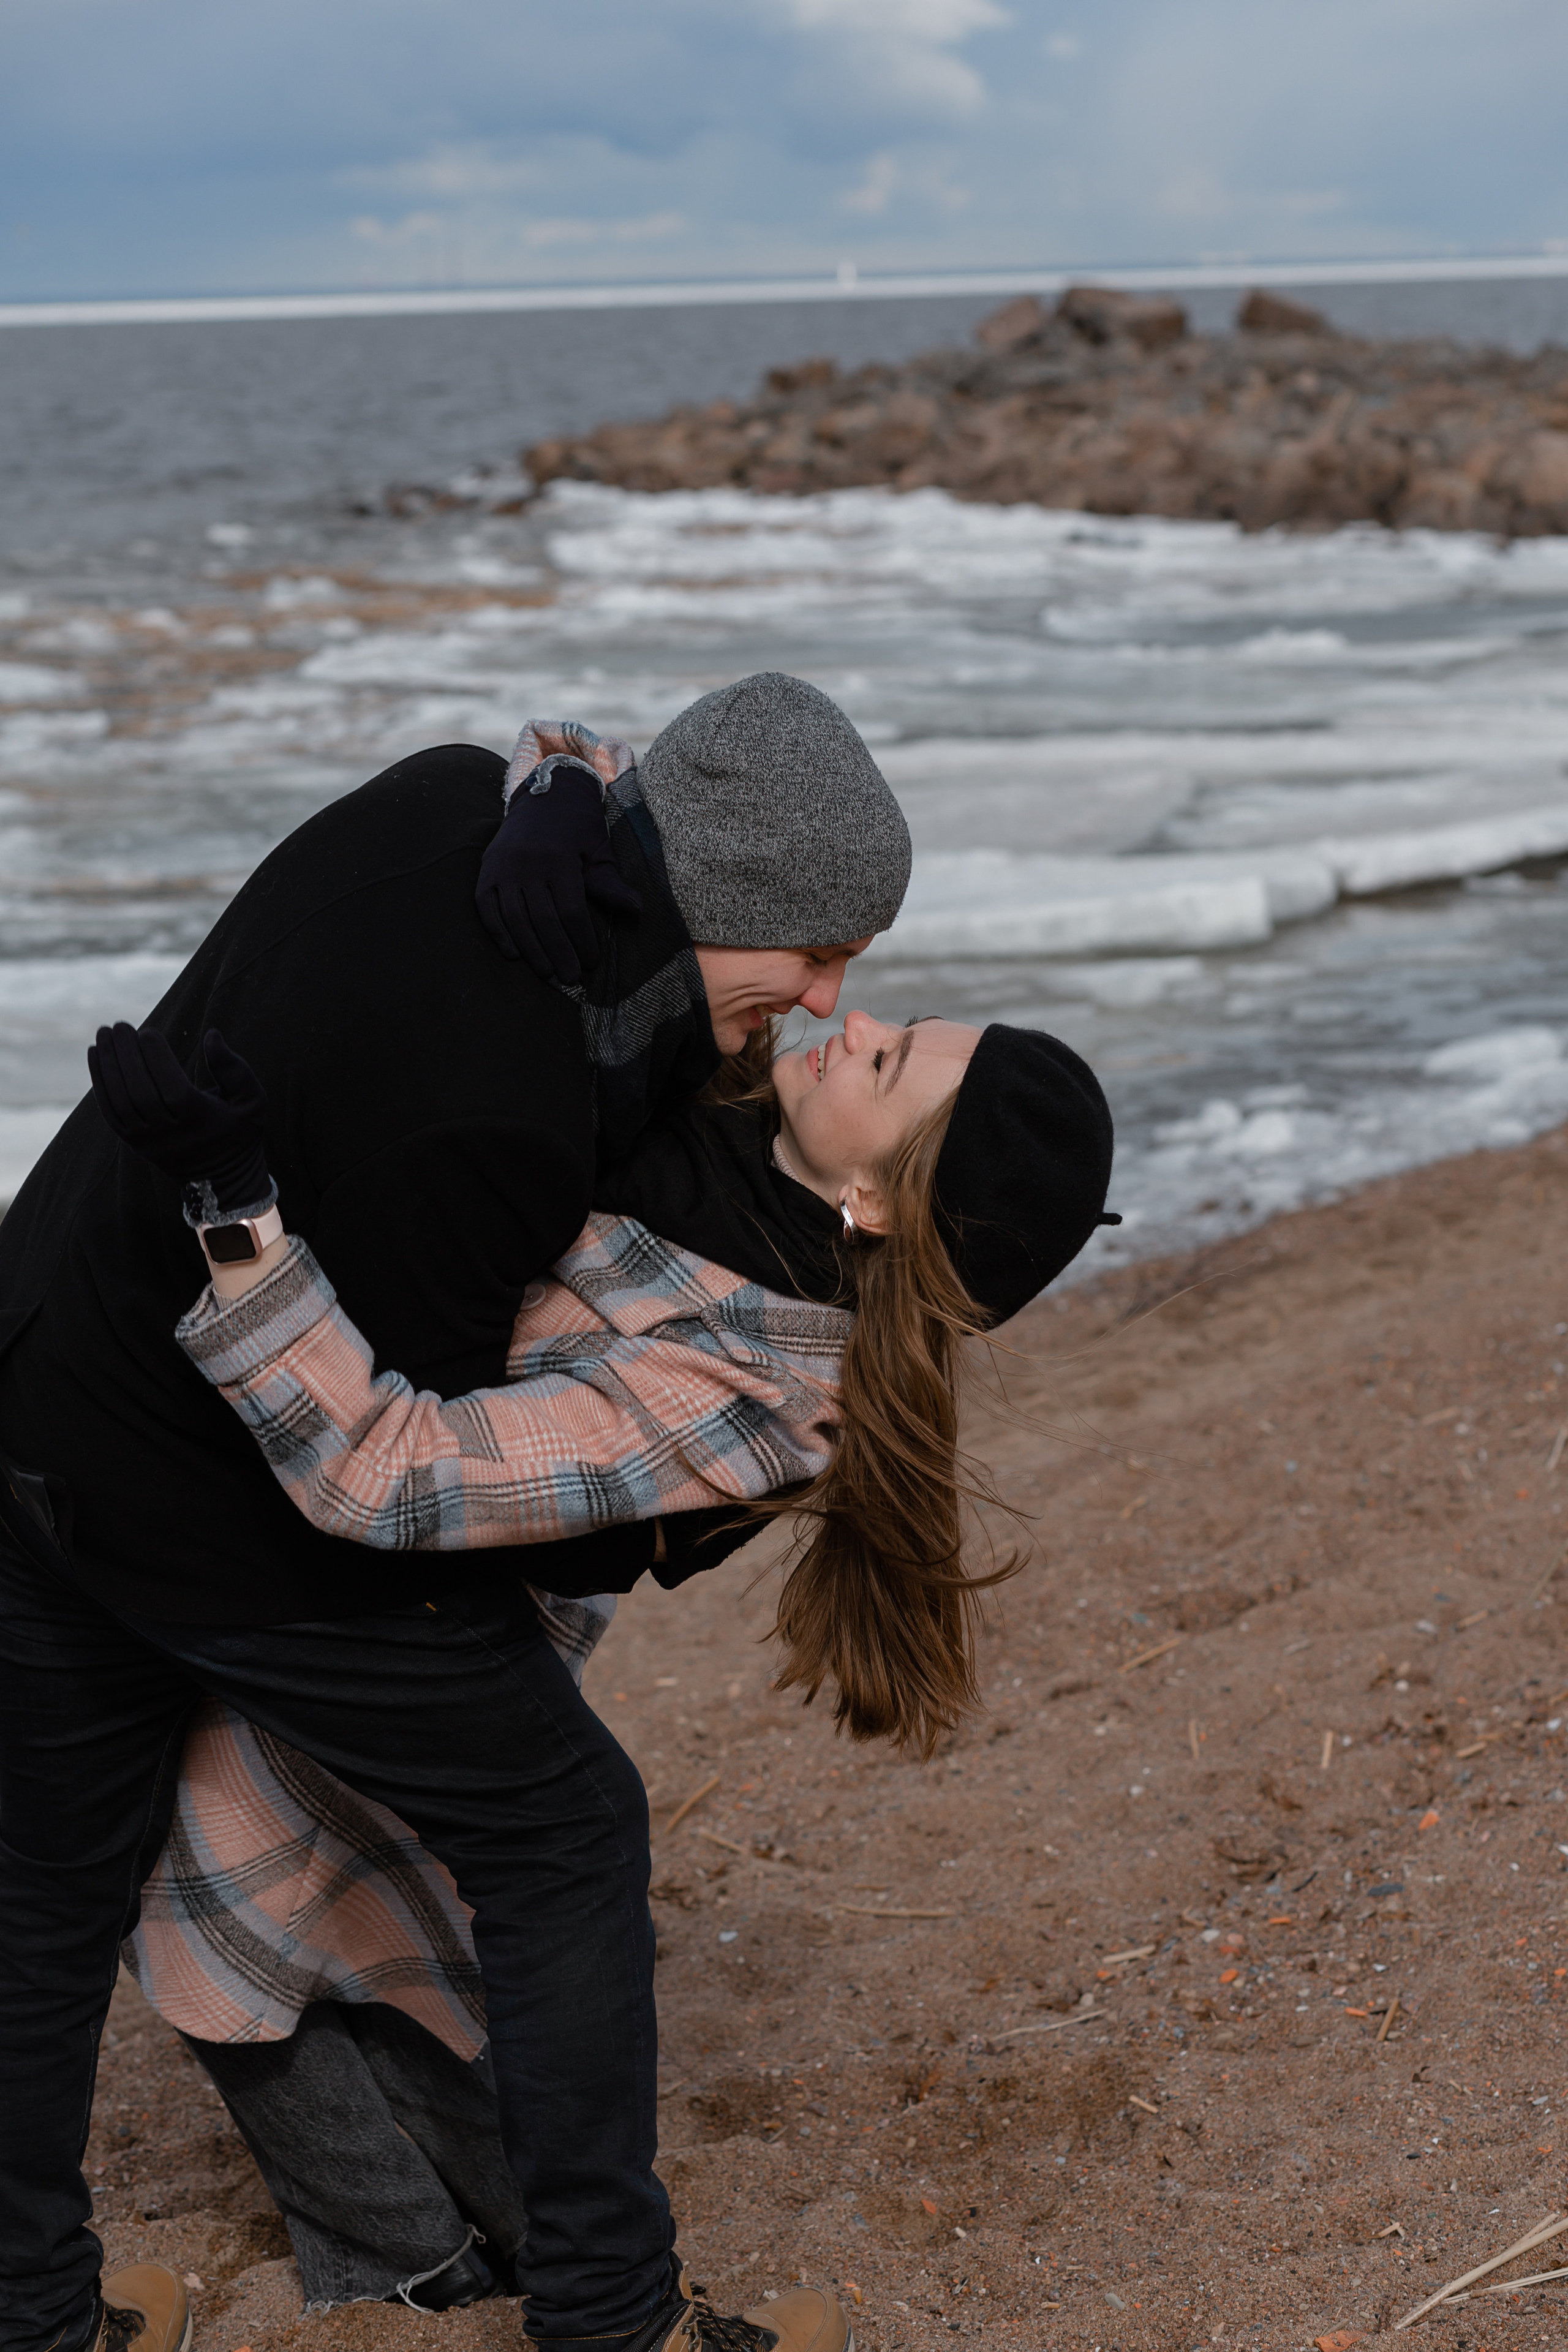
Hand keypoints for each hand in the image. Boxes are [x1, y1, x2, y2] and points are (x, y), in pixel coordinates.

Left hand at [88, 1023, 273, 1215]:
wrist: (221, 1179)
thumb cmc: (238, 1131)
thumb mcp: (251, 1101)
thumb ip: (234, 1068)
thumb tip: (211, 1035)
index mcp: (200, 1122)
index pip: (172, 1089)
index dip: (156, 1059)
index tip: (147, 1031)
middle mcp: (170, 1135)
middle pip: (140, 1092)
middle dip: (126, 1056)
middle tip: (119, 1026)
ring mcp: (148, 1141)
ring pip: (120, 1101)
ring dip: (108, 1064)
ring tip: (103, 1033)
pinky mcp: (133, 1142)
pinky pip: (110, 1111)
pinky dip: (99, 1082)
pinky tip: (95, 1054)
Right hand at [475, 758, 640, 982]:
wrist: (545, 795)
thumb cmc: (578, 828)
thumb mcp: (599, 851)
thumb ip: (611, 884)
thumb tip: (637, 910)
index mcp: (559, 858)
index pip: (571, 912)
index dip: (582, 941)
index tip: (591, 962)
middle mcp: (527, 862)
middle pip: (543, 920)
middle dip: (559, 953)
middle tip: (571, 977)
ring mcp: (502, 867)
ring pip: (515, 918)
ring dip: (531, 950)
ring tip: (547, 972)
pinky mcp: (486, 870)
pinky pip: (486, 908)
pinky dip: (499, 933)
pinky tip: (514, 954)